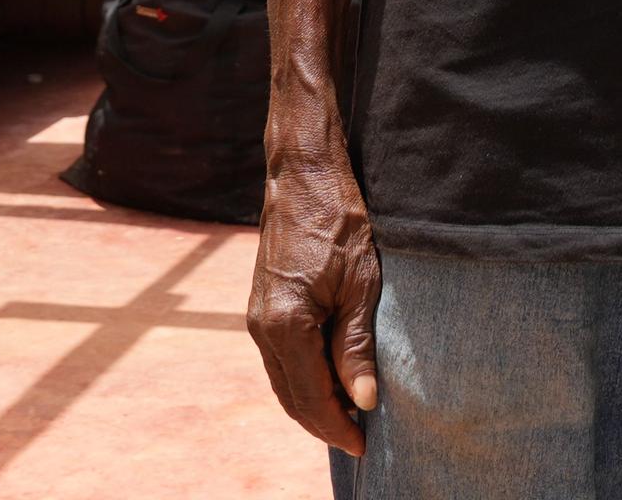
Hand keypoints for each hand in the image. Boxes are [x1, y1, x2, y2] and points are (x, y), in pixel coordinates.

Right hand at [249, 138, 382, 455]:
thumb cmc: (339, 222)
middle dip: (324, 422)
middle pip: (292, 396)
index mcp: (286, 324)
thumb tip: (363, 401)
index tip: (364, 444)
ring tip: (348, 417)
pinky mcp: (262, 307)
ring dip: (311, 404)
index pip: (311, 396)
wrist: (305, 177)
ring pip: (283, 381)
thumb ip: (356, 346)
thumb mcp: (361, 284)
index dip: (338, 425)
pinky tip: (327, 382)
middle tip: (359, 439)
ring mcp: (257, 318)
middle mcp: (263, 327)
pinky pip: (280, 359)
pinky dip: (301, 380)